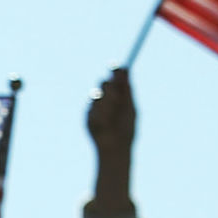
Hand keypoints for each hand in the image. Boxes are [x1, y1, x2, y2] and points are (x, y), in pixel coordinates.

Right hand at [86, 70, 136, 209]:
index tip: (117, 68)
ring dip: (106, 105)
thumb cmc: (126, 130)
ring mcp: (96, 107)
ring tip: (111, 119)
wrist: (115, 149)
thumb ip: (127, 90)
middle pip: (104, 83)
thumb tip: (126, 70)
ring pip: (97, 95)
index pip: (116, 77)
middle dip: (110, 87)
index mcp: (119, 95)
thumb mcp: (129, 108)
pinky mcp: (88, 117)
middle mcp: (107, 99)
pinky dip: (99, 117)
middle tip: (115, 94)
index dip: (116, 71)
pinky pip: (92, 110)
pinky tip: (104, 127)